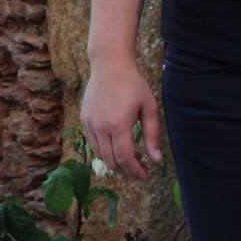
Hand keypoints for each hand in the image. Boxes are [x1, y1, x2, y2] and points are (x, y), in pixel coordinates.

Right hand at [80, 60, 163, 179]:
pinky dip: (105, 150)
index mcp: (118, 125)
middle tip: (140, 168)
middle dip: (126, 170)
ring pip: (100, 154)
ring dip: (115, 161)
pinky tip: (117, 145)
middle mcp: (100, 126)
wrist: (109, 65)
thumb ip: (152, 136)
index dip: (136, 171)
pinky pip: (93, 143)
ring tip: (130, 157)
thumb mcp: (149, 109)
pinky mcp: (84, 119)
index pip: (125, 159)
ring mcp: (89, 123)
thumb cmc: (133, 85)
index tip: (146, 175)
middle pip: (110, 161)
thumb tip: (156, 160)